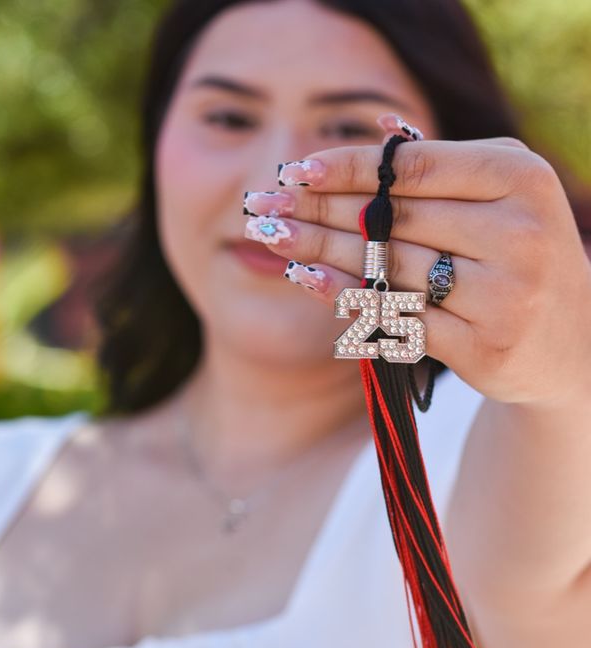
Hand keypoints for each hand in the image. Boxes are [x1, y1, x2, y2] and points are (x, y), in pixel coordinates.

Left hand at [244, 122, 590, 409]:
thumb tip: (375, 125)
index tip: (297, 171)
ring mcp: (504, 295)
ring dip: (321, 252)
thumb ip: (443, 165)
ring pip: (389, 268)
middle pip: (394, 218)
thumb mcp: (501, 195)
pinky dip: (348, 300)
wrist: (568, 345)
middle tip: (264, 208)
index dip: (348, 168)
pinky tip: (308, 281)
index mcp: (522, 178)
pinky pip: (400, 319)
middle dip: (320, 211)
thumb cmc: (520, 256)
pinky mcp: (484, 346)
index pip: (415, 168)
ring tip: (274, 237)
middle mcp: (519, 233)